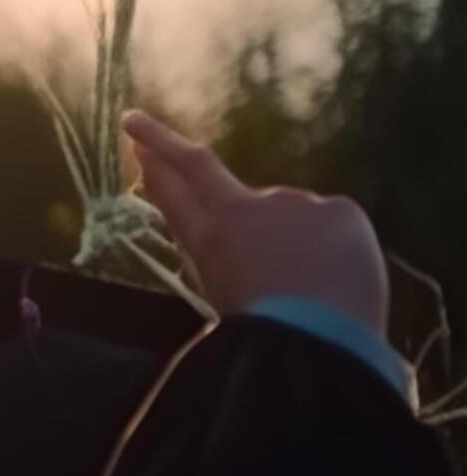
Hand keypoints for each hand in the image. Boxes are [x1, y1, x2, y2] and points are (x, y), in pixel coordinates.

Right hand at [123, 108, 387, 337]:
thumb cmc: (267, 340)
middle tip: (139, 126)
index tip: (132, 133)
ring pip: (290, 214)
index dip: (154, 162)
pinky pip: (335, 224)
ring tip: (311, 286)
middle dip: (165, 145)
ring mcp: (291, 204)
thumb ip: (228, 262)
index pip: (173, 191)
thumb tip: (233, 244)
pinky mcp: (338, 209)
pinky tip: (342, 278)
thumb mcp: (227, 297)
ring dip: (294, 241)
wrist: (319, 348)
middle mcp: (244, 211)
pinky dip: (337, 248)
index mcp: (210, 241)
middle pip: (201, 169)